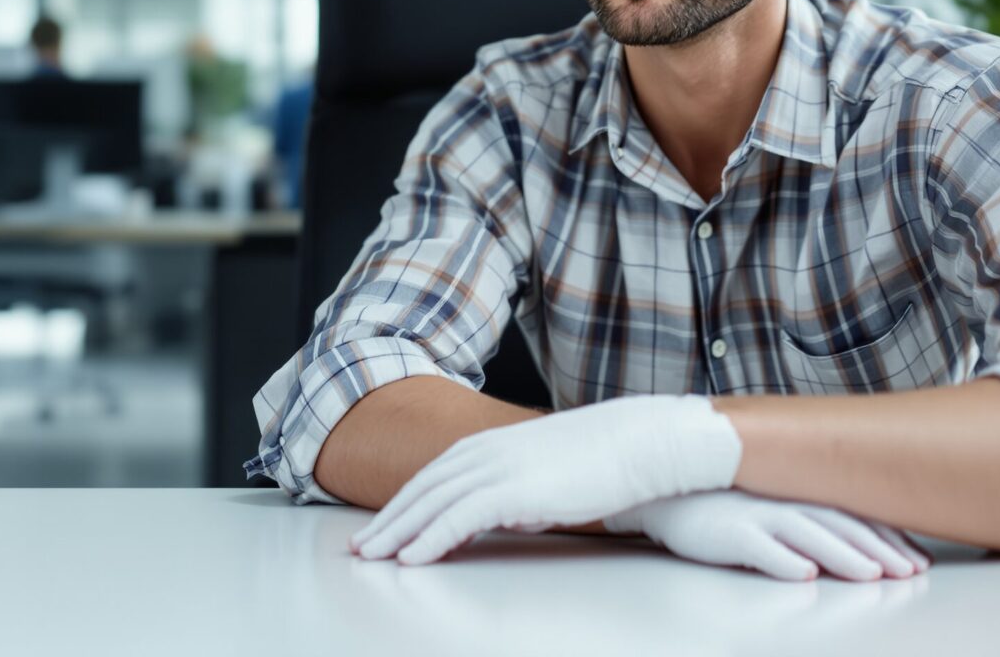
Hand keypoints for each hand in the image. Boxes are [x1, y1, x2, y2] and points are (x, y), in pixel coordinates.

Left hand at [350, 394, 740, 564]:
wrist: (638, 442)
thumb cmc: (602, 459)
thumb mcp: (544, 471)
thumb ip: (512, 489)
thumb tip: (494, 515)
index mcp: (491, 445)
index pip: (432, 476)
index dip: (402, 502)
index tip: (381, 526)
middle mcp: (485, 452)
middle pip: (421, 489)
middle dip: (387, 520)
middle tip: (360, 548)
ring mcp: (497, 468)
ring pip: (431, 504)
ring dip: (398, 532)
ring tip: (373, 557)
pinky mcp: (513, 489)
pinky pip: (459, 518)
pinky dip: (430, 538)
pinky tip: (412, 557)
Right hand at [607, 490, 931, 581]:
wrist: (668, 491)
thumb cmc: (724, 501)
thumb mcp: (773, 501)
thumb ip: (808, 515)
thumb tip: (852, 542)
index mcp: (799, 493)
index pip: (854, 515)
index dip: (888, 537)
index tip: (916, 560)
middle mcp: (784, 501)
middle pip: (841, 525)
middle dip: (880, 550)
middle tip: (910, 572)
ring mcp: (757, 515)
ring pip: (810, 535)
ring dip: (844, 555)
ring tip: (871, 574)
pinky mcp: (729, 532)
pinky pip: (760, 548)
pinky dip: (784, 561)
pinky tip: (804, 574)